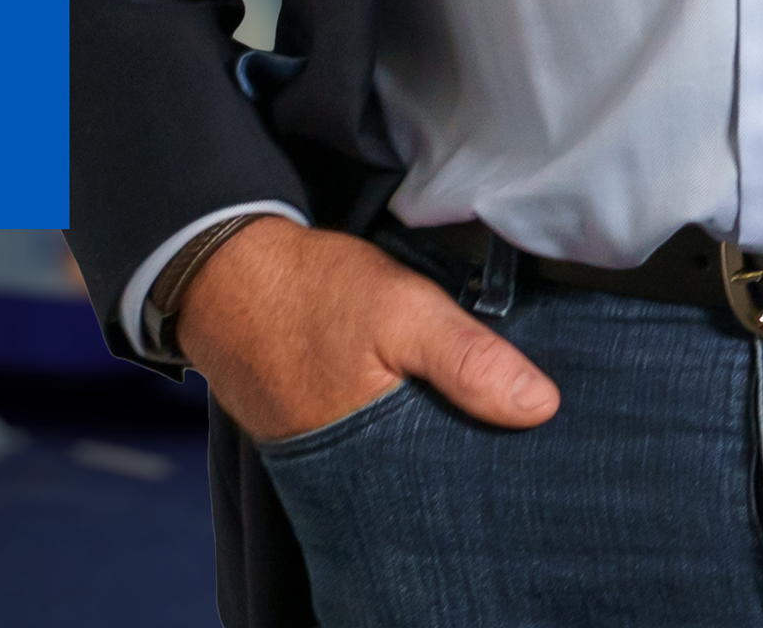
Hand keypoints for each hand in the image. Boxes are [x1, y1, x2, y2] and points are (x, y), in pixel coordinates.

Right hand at [173, 217, 561, 444]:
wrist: (222, 273)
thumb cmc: (307, 292)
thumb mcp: (400, 309)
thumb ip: (467, 357)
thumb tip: (540, 405)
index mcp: (377, 464)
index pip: (459, 490)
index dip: (501, 462)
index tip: (540, 437)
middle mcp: (352, 482)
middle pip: (436, 480)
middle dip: (472, 451)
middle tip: (507, 412)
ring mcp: (331, 465)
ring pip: (407, 463)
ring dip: (436, 436)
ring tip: (466, 400)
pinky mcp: (318, 442)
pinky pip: (376, 446)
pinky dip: (401, 424)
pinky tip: (418, 396)